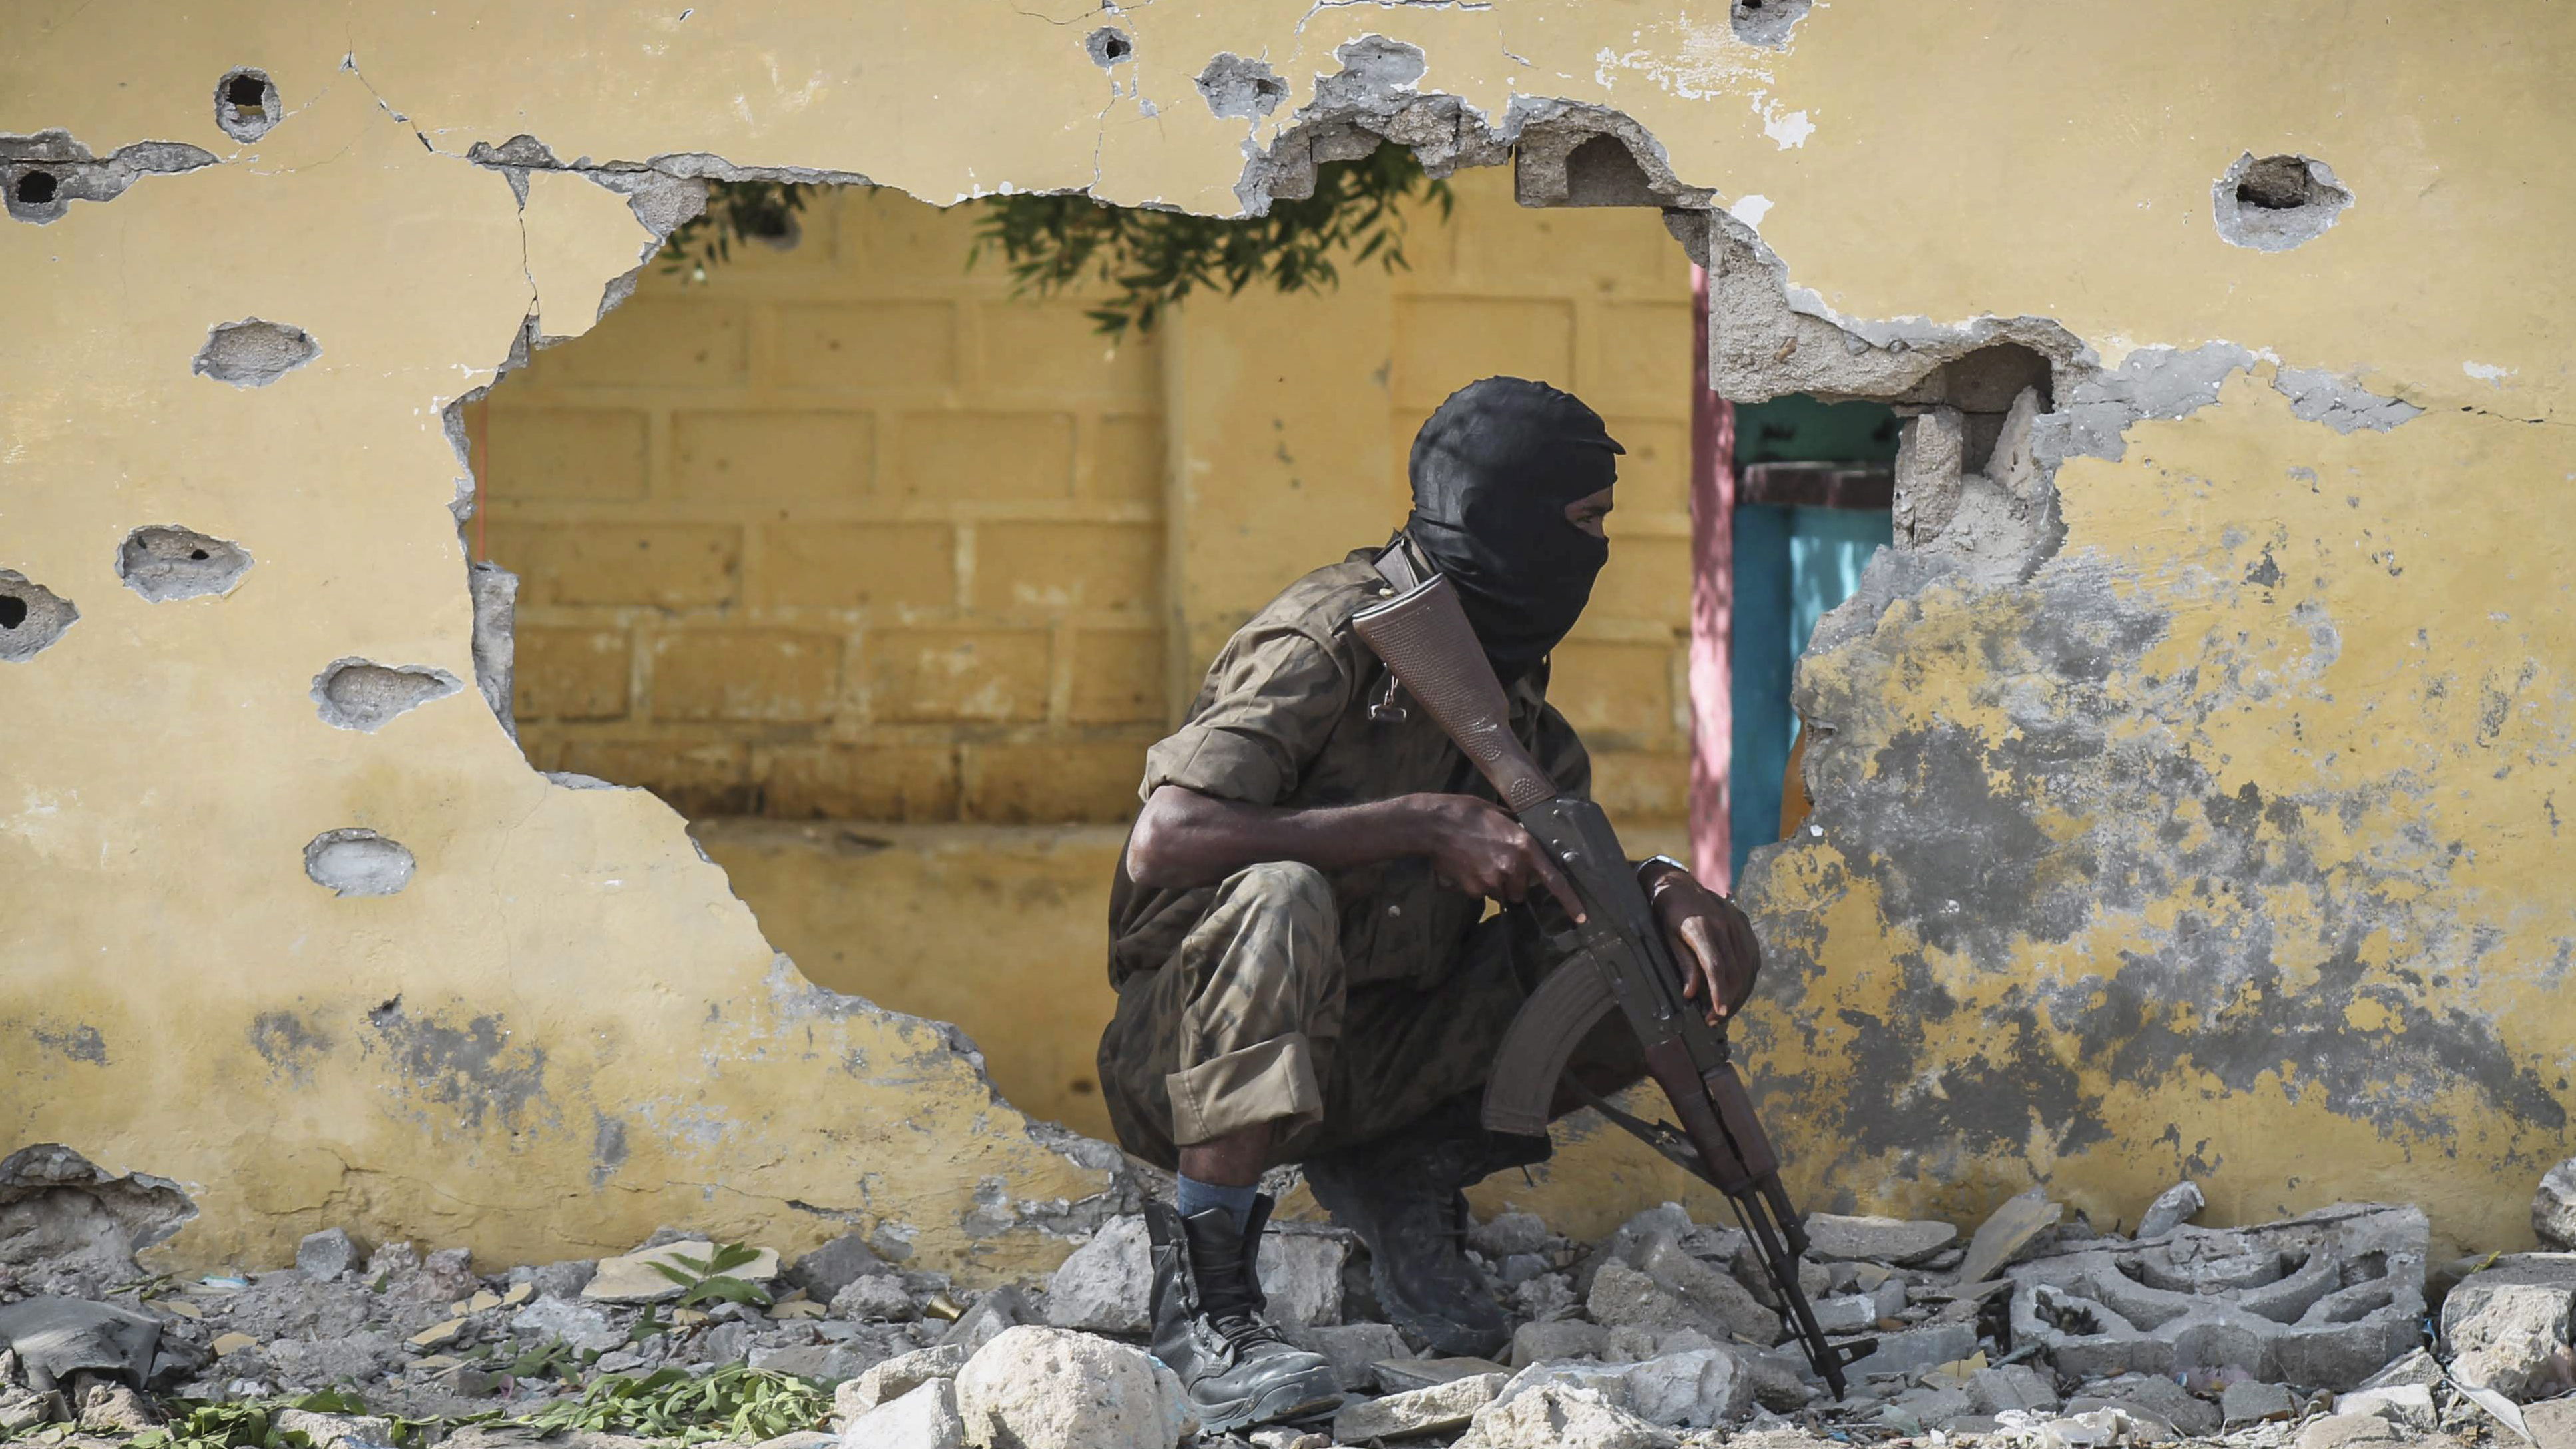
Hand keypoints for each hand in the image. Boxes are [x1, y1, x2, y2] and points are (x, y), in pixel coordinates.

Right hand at [1404, 795, 1586, 921]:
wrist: (1434, 823)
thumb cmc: (1468, 813)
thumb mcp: (1501, 816)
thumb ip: (1519, 833)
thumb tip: (1529, 844)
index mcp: (1524, 846)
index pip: (1553, 879)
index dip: (1569, 900)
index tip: (1581, 916)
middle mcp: (1512, 866)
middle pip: (1521, 891)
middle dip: (1513, 883)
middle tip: (1497, 863)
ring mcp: (1492, 880)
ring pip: (1500, 894)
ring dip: (1494, 884)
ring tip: (1478, 861)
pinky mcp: (1474, 889)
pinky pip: (1480, 894)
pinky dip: (1475, 885)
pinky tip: (1465, 866)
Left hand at [1640, 863, 1761, 1025]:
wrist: (1678, 882)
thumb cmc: (1667, 912)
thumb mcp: (1667, 937)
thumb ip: (1683, 963)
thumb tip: (1691, 994)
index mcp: (1702, 927)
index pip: (1716, 966)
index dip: (1719, 992)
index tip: (1718, 1013)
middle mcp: (1724, 924)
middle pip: (1734, 970)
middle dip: (1728, 999)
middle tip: (1715, 1019)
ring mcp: (1737, 922)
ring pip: (1746, 966)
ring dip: (1739, 992)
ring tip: (1726, 1010)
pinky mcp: (1743, 923)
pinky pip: (1751, 955)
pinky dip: (1747, 976)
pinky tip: (1739, 991)